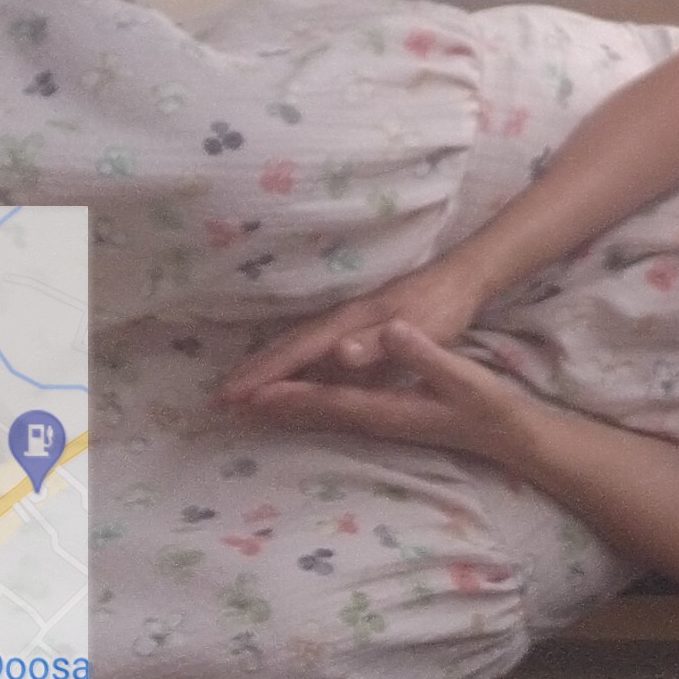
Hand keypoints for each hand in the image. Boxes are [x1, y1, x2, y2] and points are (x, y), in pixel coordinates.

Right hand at [219, 255, 486, 402]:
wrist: (461, 279)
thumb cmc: (441, 308)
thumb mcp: (418, 329)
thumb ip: (378, 343)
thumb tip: (337, 353)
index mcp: (349, 323)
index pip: (297, 352)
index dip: (265, 376)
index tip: (233, 396)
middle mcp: (340, 321)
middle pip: (287, 348)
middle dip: (253, 373)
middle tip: (218, 400)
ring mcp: (346, 324)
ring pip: (296, 348)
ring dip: (266, 368)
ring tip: (237, 390)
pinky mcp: (355, 328)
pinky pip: (312, 350)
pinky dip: (290, 364)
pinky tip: (285, 376)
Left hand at [234, 323, 539, 464]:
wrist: (506, 434)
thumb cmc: (486, 404)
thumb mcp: (461, 376)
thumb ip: (424, 355)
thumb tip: (389, 334)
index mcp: (384, 408)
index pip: (325, 400)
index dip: (288, 394)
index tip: (251, 392)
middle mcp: (373, 419)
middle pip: (311, 413)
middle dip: (269, 407)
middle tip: (226, 403)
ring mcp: (377, 420)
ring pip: (317, 415)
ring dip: (281, 410)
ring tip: (245, 405)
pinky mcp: (384, 415)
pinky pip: (332, 412)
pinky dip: (306, 407)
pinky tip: (294, 404)